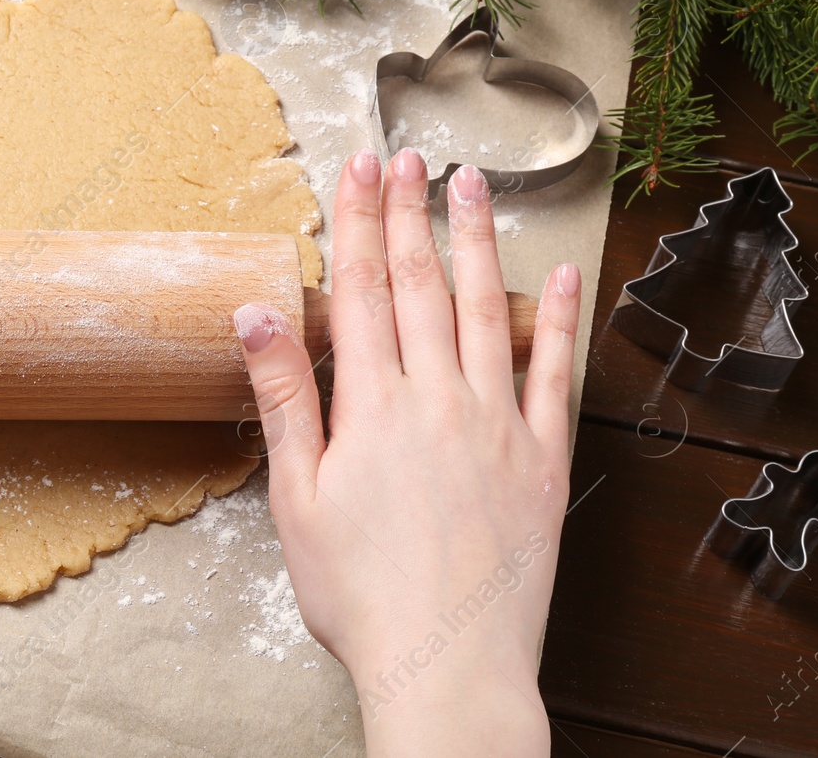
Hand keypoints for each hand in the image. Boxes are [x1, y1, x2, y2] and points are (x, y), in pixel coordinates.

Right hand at [235, 149, 577, 757]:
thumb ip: (284, 398)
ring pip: (486, 311)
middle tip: (407, 154)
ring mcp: (497, 424)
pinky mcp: (541, 458)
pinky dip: (559, 321)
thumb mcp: (296, 498)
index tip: (356, 169)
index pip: (363, 291)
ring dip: (474, 242)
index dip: (358, 224)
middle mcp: (438, 399)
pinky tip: (560, 275)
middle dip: (409, 214)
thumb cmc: (358, 590)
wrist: (446, 663)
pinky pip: (554, 374)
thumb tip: (257, 312)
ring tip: (469, 184)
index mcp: (372, 406)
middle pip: (422, 286)